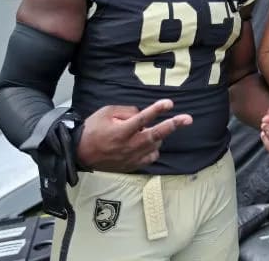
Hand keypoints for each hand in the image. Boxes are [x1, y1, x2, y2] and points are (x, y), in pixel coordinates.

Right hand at [76, 98, 192, 171]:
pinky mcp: (132, 165)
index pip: (143, 118)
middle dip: (173, 125)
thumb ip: (126, 111)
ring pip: (155, 146)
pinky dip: (153, 150)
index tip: (169, 103)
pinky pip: (151, 157)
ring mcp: (131, 157)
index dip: (157, 110)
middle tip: (188, 119)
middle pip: (156, 134)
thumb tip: (141, 113)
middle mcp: (128, 145)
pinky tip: (148, 144)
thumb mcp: (106, 113)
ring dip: (158, 136)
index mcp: (121, 131)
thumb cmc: (93, 130)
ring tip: (150, 131)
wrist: (80, 153)